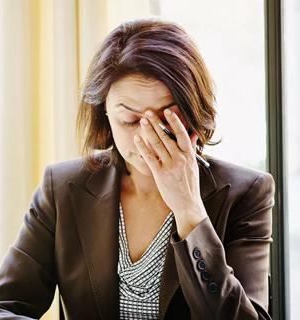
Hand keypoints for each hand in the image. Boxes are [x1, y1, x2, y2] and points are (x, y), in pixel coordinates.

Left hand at [134, 108, 206, 238]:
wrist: (188, 204)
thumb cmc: (190, 185)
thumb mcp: (194, 165)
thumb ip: (191, 148)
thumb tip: (193, 134)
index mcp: (189, 155)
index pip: (182, 134)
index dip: (174, 121)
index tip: (167, 111)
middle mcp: (180, 159)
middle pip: (166, 137)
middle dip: (156, 123)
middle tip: (148, 112)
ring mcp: (170, 166)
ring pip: (157, 145)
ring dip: (149, 131)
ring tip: (142, 121)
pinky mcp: (160, 174)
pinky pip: (150, 157)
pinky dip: (143, 147)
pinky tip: (137, 139)